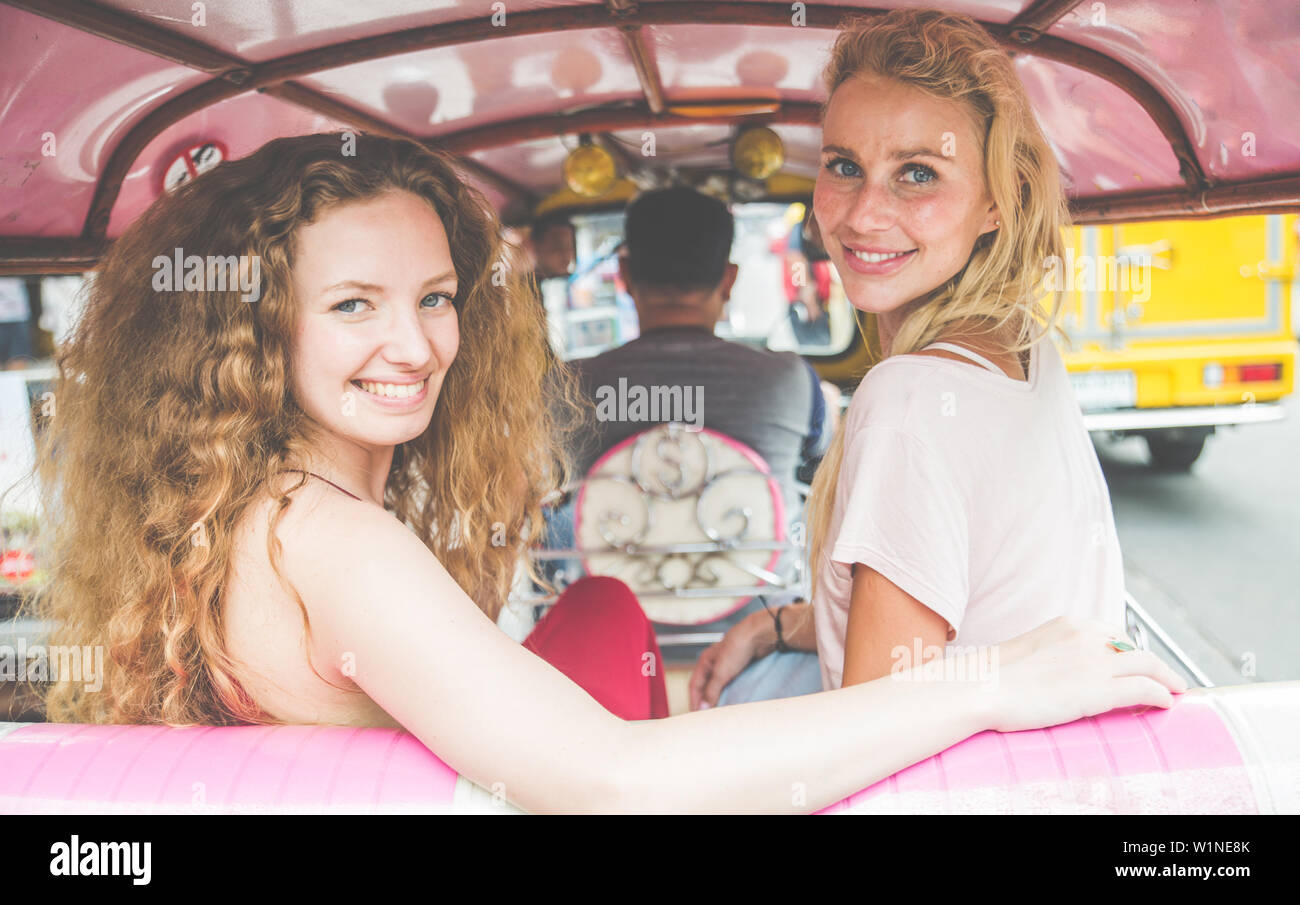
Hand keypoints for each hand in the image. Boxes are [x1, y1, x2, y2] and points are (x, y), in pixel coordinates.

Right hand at [688, 613, 770, 709]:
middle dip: (704, 700)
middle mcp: (714, 663)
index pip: (694, 685)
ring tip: (718, 712)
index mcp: (705, 662)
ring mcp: (726, 665)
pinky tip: (731, 700)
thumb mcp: (722, 673)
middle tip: (705, 716)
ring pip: (717, 685)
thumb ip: (711, 691)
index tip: (695, 715)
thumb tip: (703, 707)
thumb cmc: (738, 649)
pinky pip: (730, 684)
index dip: (694, 700)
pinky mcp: (739, 667)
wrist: (759, 636)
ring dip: (716, 697)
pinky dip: (728, 693)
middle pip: (705, 686)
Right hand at [984, 616, 1188, 732]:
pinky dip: (1161, 694)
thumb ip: (1052, 654)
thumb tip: (1058, 672)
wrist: (984, 687)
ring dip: (1167, 677)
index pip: (1111, 634)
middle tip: (1165, 677)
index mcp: (1068, 624)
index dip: (1128, 651)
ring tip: (1176, 689)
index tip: (1134, 663)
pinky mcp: (1100, 689)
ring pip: (1148, 665)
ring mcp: (1095, 662)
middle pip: (1134, 647)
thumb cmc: (994, 677)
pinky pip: (1144, 689)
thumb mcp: (1028, 651)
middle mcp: (1087, 636)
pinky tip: (1166, 703)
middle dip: (1154, 662)